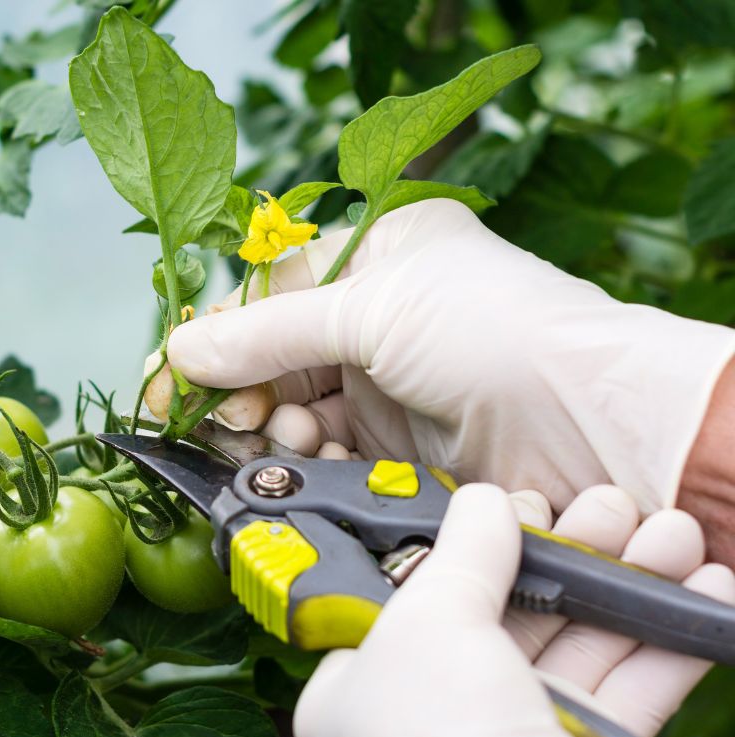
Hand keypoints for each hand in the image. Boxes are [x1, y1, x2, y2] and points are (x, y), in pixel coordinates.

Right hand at [163, 199, 734, 515]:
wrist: (590, 425)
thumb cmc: (495, 332)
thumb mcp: (371, 310)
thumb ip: (267, 333)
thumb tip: (181, 347)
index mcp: (375, 253)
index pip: (266, 291)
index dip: (215, 336)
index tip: (169, 379)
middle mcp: (375, 314)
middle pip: (270, 356)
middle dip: (239, 390)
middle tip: (225, 420)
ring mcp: (384, 381)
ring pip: (288, 409)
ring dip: (270, 430)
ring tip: (280, 439)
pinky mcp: (395, 443)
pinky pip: (322, 450)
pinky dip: (304, 460)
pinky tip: (306, 461)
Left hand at [292, 483, 734, 736]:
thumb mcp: (433, 619)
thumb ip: (463, 553)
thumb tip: (484, 503)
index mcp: (361, 690)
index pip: (413, 598)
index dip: (468, 546)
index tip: (519, 505)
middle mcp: (429, 718)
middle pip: (506, 612)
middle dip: (572, 552)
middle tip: (612, 507)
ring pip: (573, 644)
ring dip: (630, 584)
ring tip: (674, 535)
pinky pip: (623, 690)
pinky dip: (665, 641)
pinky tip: (703, 590)